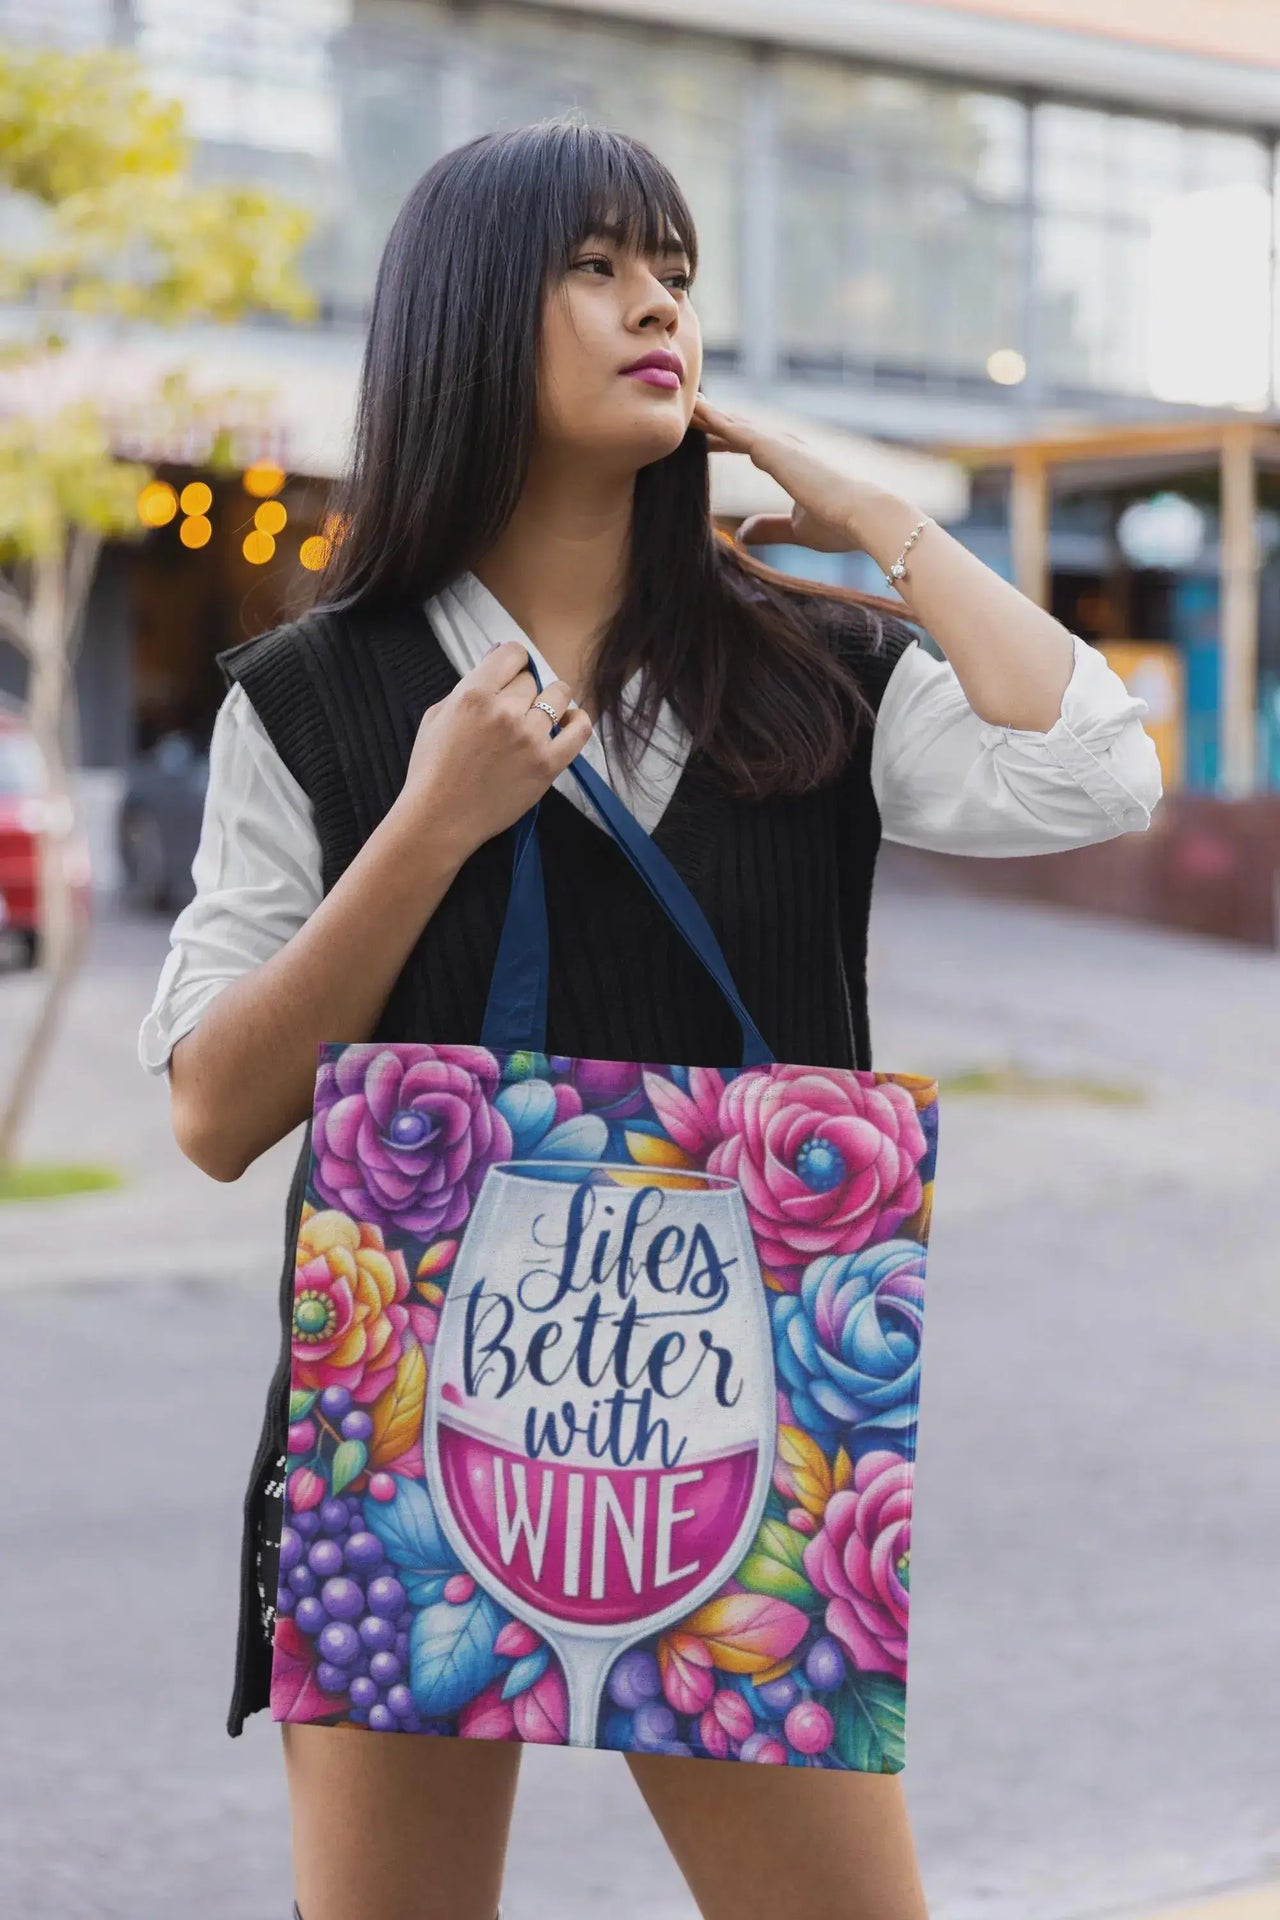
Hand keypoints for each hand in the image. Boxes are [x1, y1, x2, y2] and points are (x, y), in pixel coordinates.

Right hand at [398, 639, 593, 862]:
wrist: (440, 819)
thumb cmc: (432, 770)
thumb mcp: (436, 716)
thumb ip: (466, 688)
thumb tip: (495, 666)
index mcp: (474, 695)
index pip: (512, 654)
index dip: (512, 662)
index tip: (511, 674)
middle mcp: (505, 712)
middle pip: (531, 680)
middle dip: (523, 690)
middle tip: (512, 711)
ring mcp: (530, 738)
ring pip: (558, 697)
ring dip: (551, 701)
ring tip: (541, 715)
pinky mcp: (547, 764)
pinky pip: (580, 730)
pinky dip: (578, 721)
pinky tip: (569, 722)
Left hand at [691, 390, 915, 555]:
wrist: (864, 515)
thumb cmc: (841, 525)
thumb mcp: (797, 530)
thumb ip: (770, 528)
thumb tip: (741, 533)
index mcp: (792, 462)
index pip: (750, 447)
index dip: (726, 441)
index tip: (706, 439)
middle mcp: (784, 446)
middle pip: (738, 429)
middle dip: (712, 421)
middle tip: (686, 412)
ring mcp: (778, 444)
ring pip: (733, 424)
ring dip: (707, 413)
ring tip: (681, 403)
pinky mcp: (772, 448)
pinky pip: (733, 429)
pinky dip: (712, 419)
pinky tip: (693, 410)